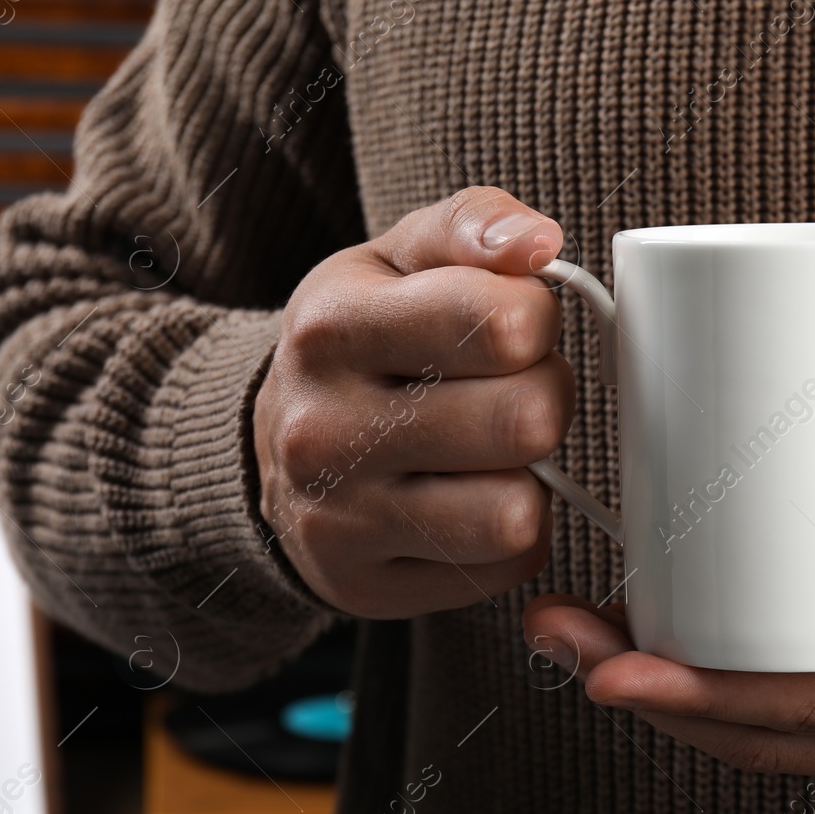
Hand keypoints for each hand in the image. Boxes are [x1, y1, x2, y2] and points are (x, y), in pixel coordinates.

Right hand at [254, 187, 570, 616]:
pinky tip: (471, 502)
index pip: (505, 323)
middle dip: (545, 397)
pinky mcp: (369, 588)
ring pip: (516, 511)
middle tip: (513, 392)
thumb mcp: (397, 259)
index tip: (514, 324)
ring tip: (493, 453)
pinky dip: (511, 536)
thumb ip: (473, 225)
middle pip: (526, 419)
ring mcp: (341, 521)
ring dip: (531, 478)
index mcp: (331, 327)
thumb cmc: (365, 342)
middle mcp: (322, 430)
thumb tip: (538, 242)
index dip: (537, 319)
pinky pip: (507, 568)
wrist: (269, 447)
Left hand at [522, 445, 814, 782]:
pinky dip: (715, 654)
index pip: (808, 724)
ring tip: (574, 625)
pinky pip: (788, 676)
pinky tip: (659, 615)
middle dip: (651, 689)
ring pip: (761, 710)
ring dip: (664, 674)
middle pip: (760, 727)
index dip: (706, 701)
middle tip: (556, 633)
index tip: (614, 665)